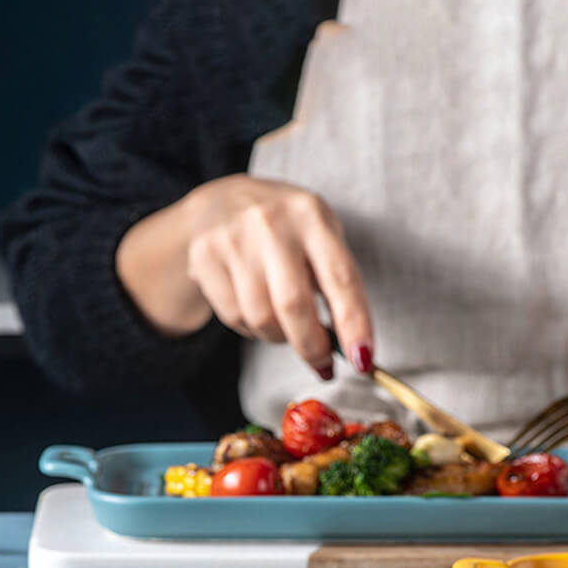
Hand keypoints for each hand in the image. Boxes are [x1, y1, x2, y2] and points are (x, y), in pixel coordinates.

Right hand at [116, 174, 372, 378]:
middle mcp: (271, 223)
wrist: (221, 203)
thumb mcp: (320, 238)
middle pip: (293, 306)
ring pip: (262, 319)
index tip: (363, 360)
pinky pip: (234, 318)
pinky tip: (255, 309)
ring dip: (280, 337)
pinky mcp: (204, 257)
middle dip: (312, 347)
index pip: (340, 278)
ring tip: (285, 325)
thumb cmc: (286, 230)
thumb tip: (353, 350)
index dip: (354, 324)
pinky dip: (251, 329)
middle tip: (323, 365)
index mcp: (312, 216)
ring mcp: (233, 239)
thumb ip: (337, 285)